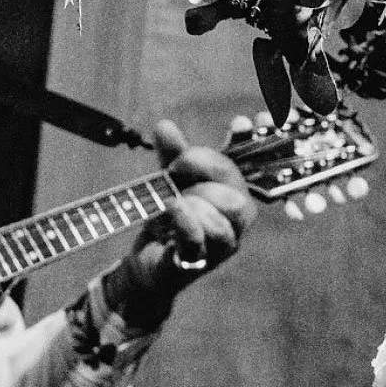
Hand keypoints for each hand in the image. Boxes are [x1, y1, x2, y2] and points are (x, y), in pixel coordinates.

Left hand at [112, 117, 256, 322]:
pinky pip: (199, 236)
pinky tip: (170, 207)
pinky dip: (184, 218)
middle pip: (235, 193)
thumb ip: (172, 154)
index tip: (237, 125)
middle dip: (202, 176)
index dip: (237, 147)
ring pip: (226, 214)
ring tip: (170, 203)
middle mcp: (237, 222)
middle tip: (173, 176)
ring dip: (192, 200)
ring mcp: (223, 245)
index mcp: (234, 195)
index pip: (238, 167)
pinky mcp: (199, 261)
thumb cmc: (169, 218)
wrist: (147, 259)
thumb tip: (165, 125)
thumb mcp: (170, 181)